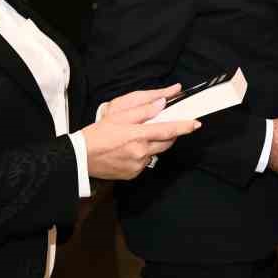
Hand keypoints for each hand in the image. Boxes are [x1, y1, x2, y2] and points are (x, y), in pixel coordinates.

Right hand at [83, 86, 198, 179]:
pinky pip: (145, 163)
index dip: (184, 127)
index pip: (168, 130)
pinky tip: (129, 151)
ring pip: (156, 152)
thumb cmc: (98, 134)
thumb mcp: (118, 116)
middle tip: (162, 127)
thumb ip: (142, 110)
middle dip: (169, 134)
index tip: (196, 124)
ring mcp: (138, 165)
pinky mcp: (133, 174)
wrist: (80, 157)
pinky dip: (143, 155)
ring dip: (153, 145)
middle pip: (166, 142)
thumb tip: (162, 104)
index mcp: (138, 135)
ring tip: (136, 139)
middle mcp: (141, 152)